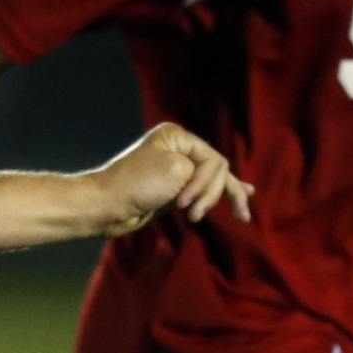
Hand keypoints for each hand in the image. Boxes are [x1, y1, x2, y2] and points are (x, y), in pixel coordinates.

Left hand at [90, 122, 252, 234]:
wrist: (107, 207)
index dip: (205, 184)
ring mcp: (178, 169)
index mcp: (177, 136)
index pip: (213, 160)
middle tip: (192, 214)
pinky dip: (221, 195)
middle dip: (210, 194)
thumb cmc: (136, 185)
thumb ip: (203, 172)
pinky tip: (244, 196)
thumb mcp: (175, 171)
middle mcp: (179, 149)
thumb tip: (221, 181)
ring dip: (215, 199)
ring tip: (236, 215)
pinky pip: (205, 191)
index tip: (183, 203)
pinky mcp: (175, 189)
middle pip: (216, 171)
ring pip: (213, 182)